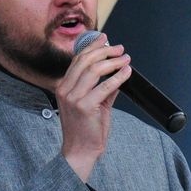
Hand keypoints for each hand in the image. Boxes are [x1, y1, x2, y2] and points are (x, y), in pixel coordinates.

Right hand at [55, 34, 130, 180]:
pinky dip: (118, 77)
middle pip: (85, 61)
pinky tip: (126, 72)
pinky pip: (104, 87)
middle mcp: (65, 89)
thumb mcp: (92, 104)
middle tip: (120, 49)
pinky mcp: (84, 106)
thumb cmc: (86, 129)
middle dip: (104, 51)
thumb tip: (117, 74)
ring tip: (125, 59)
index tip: (104, 39)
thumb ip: (102, 89)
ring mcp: (73, 98)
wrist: (80, 151)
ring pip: (94, 70)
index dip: (92, 47)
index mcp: (63, 86)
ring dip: (113, 62)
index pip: (78, 59)